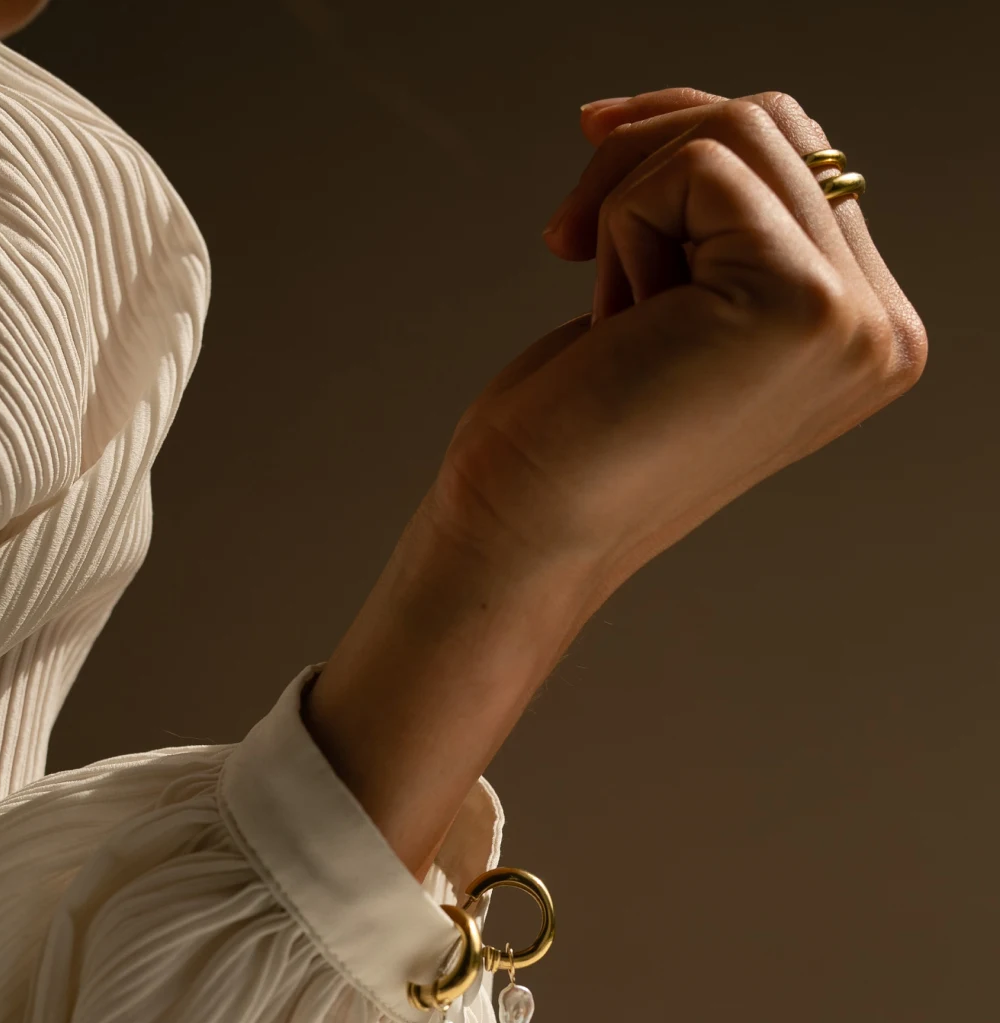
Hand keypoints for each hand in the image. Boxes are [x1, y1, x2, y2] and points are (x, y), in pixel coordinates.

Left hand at [425, 88, 927, 595]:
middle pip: (778, 126)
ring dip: (632, 197)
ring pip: (742, 129)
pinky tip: (608, 320)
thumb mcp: (667, 305)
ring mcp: (850, 320)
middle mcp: (877, 330)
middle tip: (568, 240)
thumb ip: (727, 225)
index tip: (594, 180)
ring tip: (603, 304)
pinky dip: (622, 221)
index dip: (682, 148)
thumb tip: (706, 115)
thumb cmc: (570, 432)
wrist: (524, 527)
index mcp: (857, 334)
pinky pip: (698, 164)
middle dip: (645, 164)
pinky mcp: (797, 301)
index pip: (801, 162)